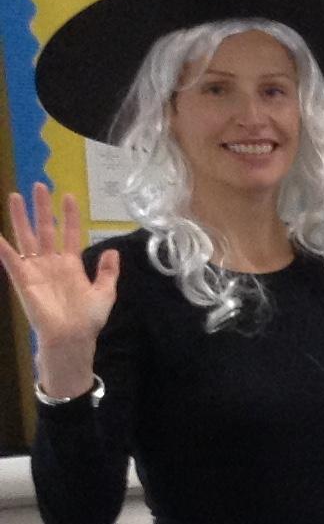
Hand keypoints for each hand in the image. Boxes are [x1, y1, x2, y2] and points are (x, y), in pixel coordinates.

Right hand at [4, 184, 120, 385]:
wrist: (73, 338)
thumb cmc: (88, 319)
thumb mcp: (105, 293)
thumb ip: (108, 272)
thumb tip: (113, 250)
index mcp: (70, 264)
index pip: (69, 233)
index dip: (69, 216)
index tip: (70, 196)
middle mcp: (51, 263)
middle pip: (45, 229)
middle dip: (42, 208)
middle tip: (39, 185)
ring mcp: (36, 269)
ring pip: (27, 237)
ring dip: (20, 217)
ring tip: (15, 195)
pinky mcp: (23, 279)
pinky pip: (10, 260)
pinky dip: (3, 247)